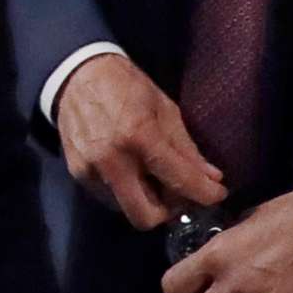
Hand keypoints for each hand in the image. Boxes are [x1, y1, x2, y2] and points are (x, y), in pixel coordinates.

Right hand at [53, 54, 225, 229]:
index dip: (205, 194)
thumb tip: (212, 178)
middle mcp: (112, 160)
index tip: (216, 194)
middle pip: (145, 217)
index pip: (179, 181)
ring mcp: (90, 170)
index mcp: (139, 137)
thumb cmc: (126, 86)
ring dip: (144, 201)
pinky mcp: (77, 174)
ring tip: (150, 178)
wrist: (77, 76)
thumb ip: (186, 148)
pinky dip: (124, 191)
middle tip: (176, 193)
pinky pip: (108, 198)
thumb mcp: (164, 109)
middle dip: (166, 211)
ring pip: (126, 210)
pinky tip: (128, 171)